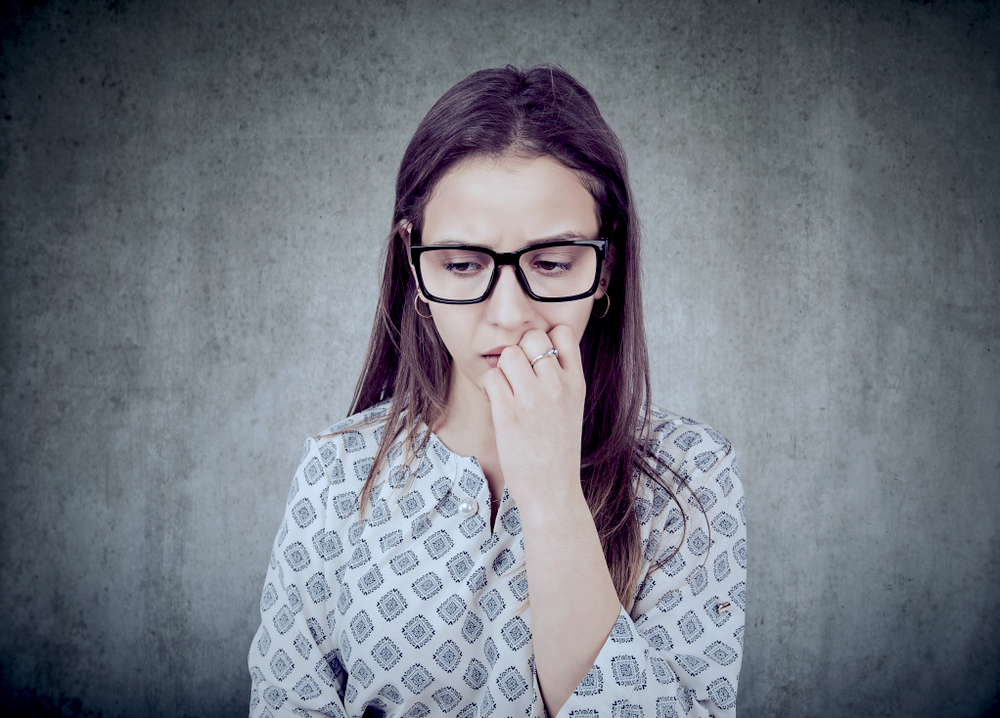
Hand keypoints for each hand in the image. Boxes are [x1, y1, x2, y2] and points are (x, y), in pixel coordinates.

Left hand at [481, 325, 586, 508]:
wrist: (553, 491)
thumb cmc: (558, 452)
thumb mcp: (572, 408)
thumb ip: (561, 379)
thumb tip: (535, 352)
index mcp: (577, 383)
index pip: (563, 332)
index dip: (546, 337)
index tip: (538, 359)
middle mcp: (558, 385)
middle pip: (531, 337)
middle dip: (520, 351)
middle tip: (518, 377)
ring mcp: (533, 398)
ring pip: (508, 354)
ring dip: (502, 370)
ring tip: (507, 392)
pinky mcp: (509, 413)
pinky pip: (491, 377)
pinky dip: (489, 387)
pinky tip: (496, 403)